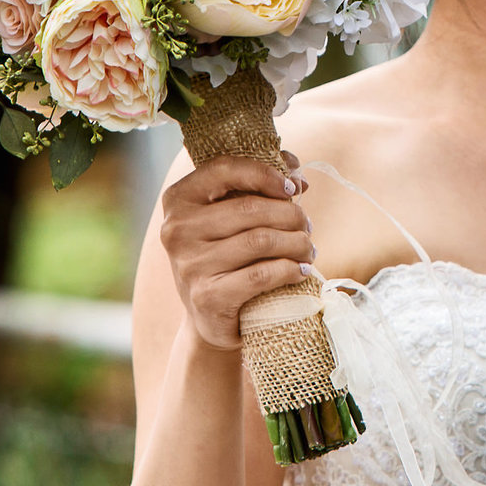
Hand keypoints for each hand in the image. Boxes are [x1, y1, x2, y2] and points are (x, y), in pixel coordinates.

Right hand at [156, 153, 313, 349]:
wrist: (209, 316)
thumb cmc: (225, 255)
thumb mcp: (230, 216)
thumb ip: (258, 184)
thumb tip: (296, 173)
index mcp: (179, 200)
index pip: (224, 169)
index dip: (265, 173)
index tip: (292, 189)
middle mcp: (177, 230)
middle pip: (250, 208)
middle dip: (291, 215)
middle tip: (307, 226)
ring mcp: (190, 265)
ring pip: (260, 240)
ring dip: (297, 243)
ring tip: (308, 249)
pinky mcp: (207, 297)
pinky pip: (261, 275)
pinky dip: (289, 270)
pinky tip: (300, 270)